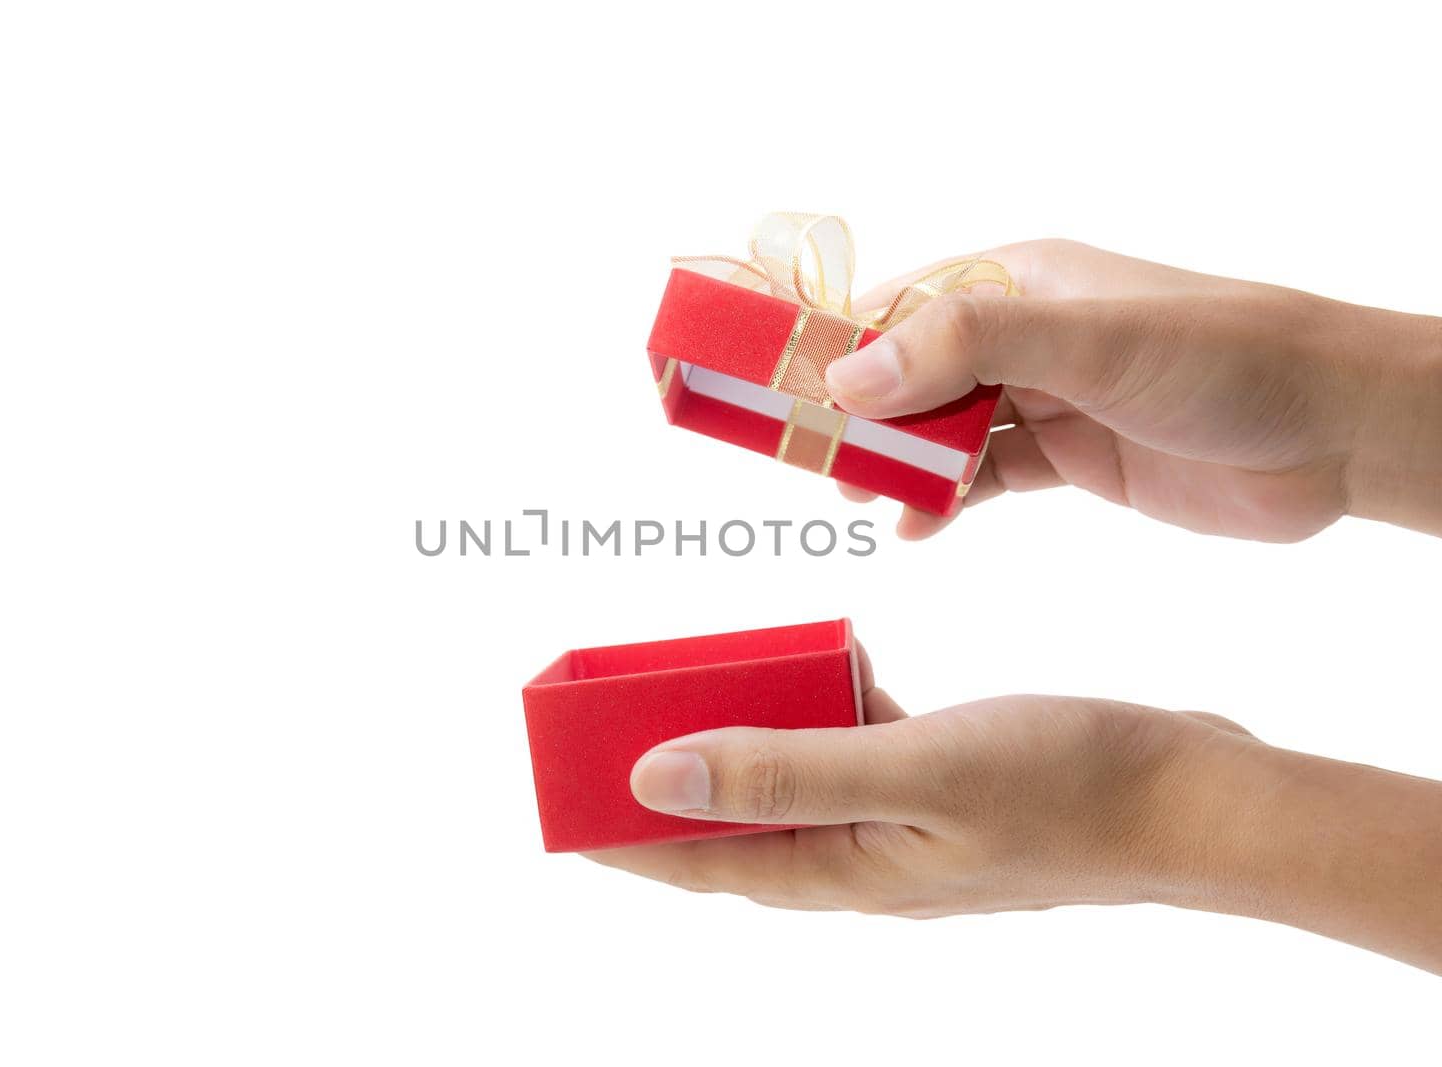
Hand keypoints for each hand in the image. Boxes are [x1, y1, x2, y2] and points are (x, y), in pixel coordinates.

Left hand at [587, 645, 1441, 970]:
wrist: (1197, 794)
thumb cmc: (1069, 788)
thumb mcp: (910, 771)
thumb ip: (779, 774)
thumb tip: (651, 779)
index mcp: (844, 871)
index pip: (703, 864)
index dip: (625, 840)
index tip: (559, 811)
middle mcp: (864, 855)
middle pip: (735, 827)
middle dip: (663, 794)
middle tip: (602, 742)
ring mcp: (904, 816)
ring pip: (791, 781)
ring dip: (734, 745)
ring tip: (684, 698)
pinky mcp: (939, 776)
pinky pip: (851, 741)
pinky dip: (815, 708)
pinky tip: (812, 664)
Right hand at [822, 240, 1441, 539]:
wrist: (1334, 431)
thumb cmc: (1227, 357)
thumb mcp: (1091, 340)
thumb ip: (972, 345)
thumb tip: (853, 374)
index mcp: (1019, 282)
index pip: (899, 306)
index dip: (836, 346)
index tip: (778, 391)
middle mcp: (1023, 336)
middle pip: (910, 373)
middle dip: (858, 415)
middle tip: (812, 460)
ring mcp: (1046, 398)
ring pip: (942, 430)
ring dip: (898, 464)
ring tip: (861, 498)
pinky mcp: (1071, 458)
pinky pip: (984, 477)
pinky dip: (944, 500)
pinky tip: (917, 527)